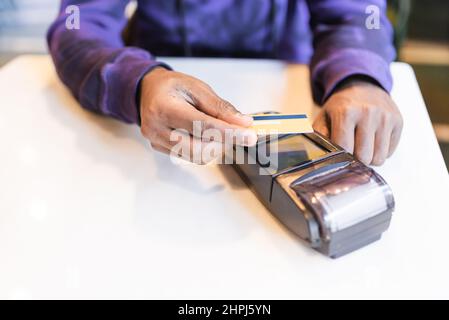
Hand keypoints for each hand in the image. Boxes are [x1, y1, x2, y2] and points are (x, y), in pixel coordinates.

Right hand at [139, 68, 256, 162]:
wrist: (147, 90)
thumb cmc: (172, 86)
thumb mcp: (197, 87)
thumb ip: (220, 107)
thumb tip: (243, 123)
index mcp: (164, 107)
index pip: (202, 126)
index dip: (229, 133)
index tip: (250, 136)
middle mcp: (157, 128)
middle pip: (199, 148)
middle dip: (223, 143)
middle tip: (239, 133)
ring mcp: (156, 141)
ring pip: (196, 156)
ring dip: (215, 146)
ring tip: (220, 130)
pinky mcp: (159, 148)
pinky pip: (189, 155)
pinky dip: (204, 147)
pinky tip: (204, 134)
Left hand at [313, 79, 402, 165]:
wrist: (363, 86)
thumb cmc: (341, 107)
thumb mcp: (324, 117)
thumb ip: (320, 136)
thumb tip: (321, 156)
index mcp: (346, 112)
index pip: (345, 149)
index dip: (340, 158)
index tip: (338, 156)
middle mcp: (368, 113)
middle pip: (364, 157)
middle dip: (356, 160)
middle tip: (351, 152)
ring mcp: (385, 117)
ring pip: (379, 158)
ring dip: (369, 158)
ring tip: (362, 148)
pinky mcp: (398, 121)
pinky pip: (390, 152)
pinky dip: (380, 152)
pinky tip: (373, 141)